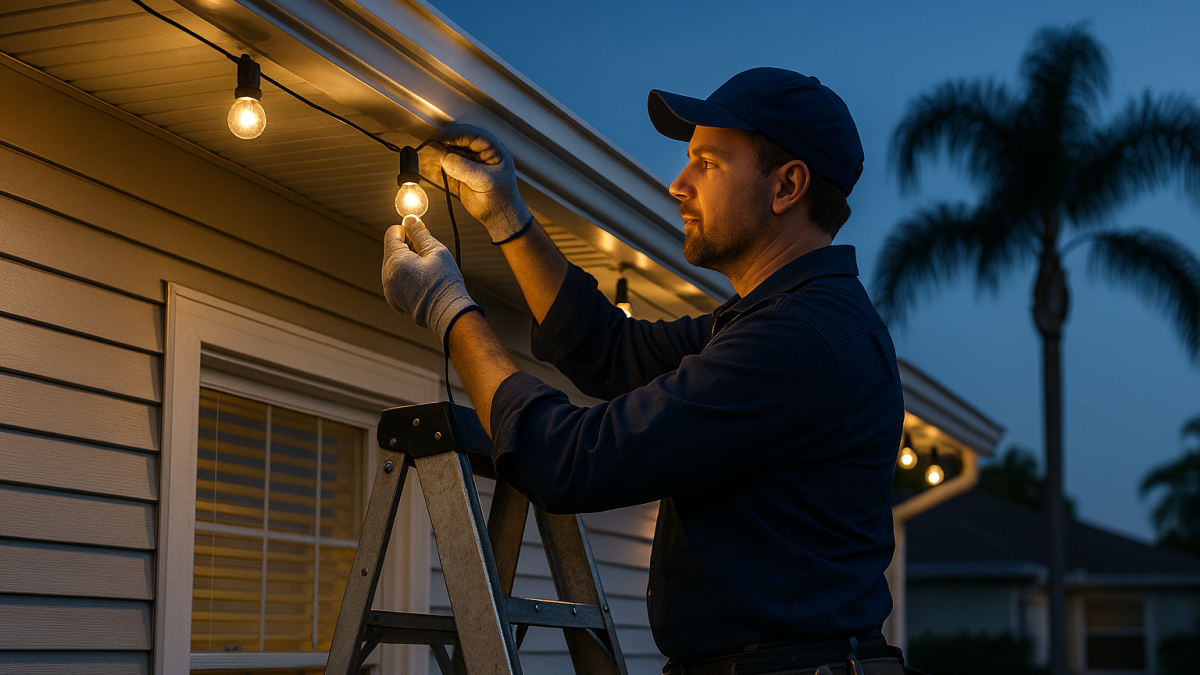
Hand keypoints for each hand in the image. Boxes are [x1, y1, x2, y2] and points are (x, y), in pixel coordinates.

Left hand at [382, 216, 480, 348]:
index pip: (392, 234)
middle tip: (428, 255)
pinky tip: (422, 282)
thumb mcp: (436, 252)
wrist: (447, 314)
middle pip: (391, 249)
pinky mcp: (393, 300)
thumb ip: (420, 233)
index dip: (406, 230)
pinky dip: (406, 277)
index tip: (419, 234)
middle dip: (407, 247)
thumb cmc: (444, 283)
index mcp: (395, 261)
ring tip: (427, 271)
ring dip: (407, 262)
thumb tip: (410, 219)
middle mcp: (387, 275)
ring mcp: (388, 289)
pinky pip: (395, 280)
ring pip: (393, 265)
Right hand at [432, 122, 532, 243]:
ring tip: (426, 156)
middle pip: (459, 139)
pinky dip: (435, 164)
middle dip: (444, 142)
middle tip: (431, 147)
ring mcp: (469, 161)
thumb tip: (446, 158)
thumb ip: (465, 169)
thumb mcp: (484, 182)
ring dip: (437, 152)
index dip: (456, 134)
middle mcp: (480, 152)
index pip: (473, 134)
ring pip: (450, 150)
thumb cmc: (500, 200)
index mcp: (493, 150)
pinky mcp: (459, 172)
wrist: (497, 217)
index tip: (441, 138)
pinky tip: (427, 166)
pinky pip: (444, 164)